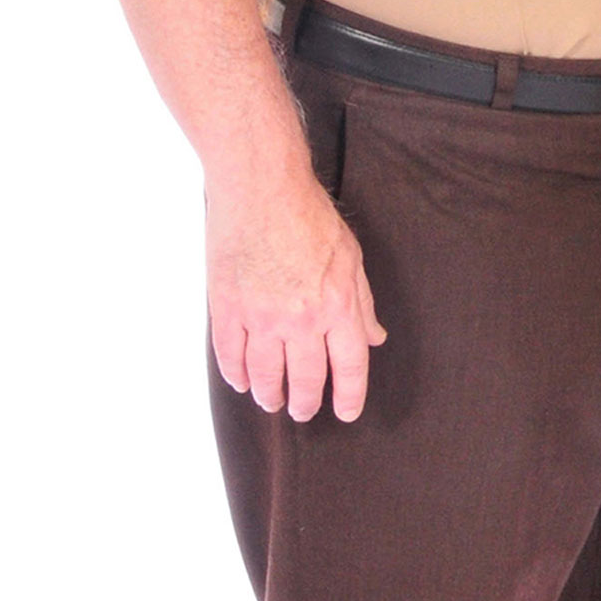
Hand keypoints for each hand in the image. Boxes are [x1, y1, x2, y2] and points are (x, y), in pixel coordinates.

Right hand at [206, 169, 386, 422]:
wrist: (262, 188)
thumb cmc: (309, 216)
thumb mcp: (351, 257)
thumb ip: (362, 303)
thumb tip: (374, 337)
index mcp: (339, 306)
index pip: (350, 367)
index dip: (350, 396)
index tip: (346, 412)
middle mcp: (302, 319)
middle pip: (307, 379)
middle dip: (307, 403)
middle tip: (304, 412)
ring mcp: (261, 317)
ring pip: (266, 375)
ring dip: (270, 395)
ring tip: (272, 402)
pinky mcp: (227, 308)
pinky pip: (231, 355)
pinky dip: (236, 374)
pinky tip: (242, 382)